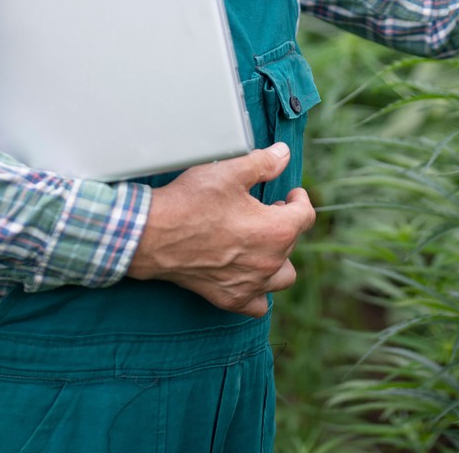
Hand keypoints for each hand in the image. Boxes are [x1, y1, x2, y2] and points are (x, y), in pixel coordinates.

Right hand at [125, 143, 315, 316]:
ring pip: (283, 276)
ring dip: (278, 258)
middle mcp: (270, 262)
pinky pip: (258, 304)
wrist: (153, 234)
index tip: (291, 193)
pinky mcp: (230, 298)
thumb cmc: (191, 202)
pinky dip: (258, 290)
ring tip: (262, 242)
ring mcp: (251, 284)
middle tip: (265, 209)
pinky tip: (248, 275)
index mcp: (276, 230)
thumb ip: (263, 163)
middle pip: (291, 242)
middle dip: (283, 223)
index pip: (306, 215)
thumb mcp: (230, 172)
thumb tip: (284, 154)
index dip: (300, 199)